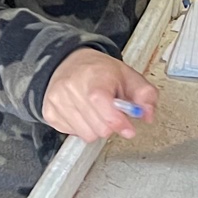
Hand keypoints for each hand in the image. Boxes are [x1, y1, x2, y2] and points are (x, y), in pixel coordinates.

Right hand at [41, 48, 157, 140]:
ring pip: (86, 135)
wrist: (68, 62)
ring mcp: (57, 101)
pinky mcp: (49, 112)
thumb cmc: (99, 71)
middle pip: (98, 128)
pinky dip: (80, 127)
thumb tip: (148, 115)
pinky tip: (82, 113)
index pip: (105, 110)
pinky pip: (72, 134)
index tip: (128, 128)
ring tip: (96, 112)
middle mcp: (71, 88)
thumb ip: (146, 96)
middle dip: (110, 125)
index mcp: (94, 77)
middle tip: (110, 113)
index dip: (119, 123)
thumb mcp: (129, 77)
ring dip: (95, 128)